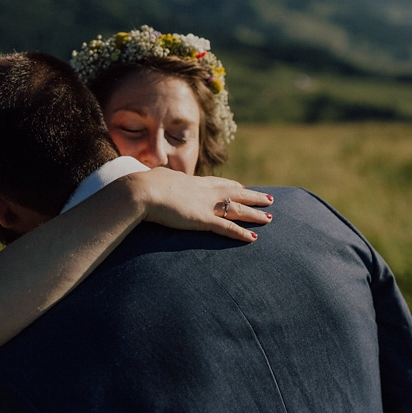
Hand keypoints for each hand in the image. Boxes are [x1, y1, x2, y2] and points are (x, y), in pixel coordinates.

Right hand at [125, 168, 272, 242]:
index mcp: (193, 181)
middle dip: (253, 197)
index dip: (232, 185)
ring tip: (270, 217)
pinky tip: (254, 237)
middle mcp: (204, 191)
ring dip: (255, 214)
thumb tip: (156, 175)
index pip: (218, 182)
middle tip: (268, 198)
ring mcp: (205, 205)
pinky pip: (227, 227)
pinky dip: (241, 233)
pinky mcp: (203, 220)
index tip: (243, 187)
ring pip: (237, 209)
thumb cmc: (144, 184)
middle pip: (235, 193)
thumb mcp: (156, 177)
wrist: (142, 191)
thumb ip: (161, 178)